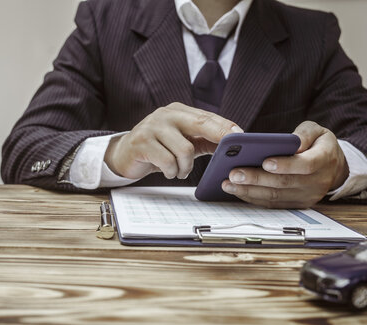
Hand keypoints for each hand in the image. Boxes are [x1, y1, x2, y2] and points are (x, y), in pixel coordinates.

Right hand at [105, 102, 242, 178]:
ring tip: (179, 171)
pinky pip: (167, 161)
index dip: (225, 126)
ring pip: (184, 149)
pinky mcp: (142, 142)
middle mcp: (166, 114)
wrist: (124, 155)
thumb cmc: (159, 149)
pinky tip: (168, 172)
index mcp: (178, 111)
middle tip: (226, 153)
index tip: (241, 136)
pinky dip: (172, 172)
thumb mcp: (183, 143)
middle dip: (217, 137)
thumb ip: (205, 141)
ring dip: (185, 167)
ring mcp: (152, 126)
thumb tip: (233, 145)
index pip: (207, 116)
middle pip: (199, 123)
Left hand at [222, 121, 348, 207]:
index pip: (305, 165)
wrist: (333, 167)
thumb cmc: (319, 144)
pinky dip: (254, 198)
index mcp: (324, 160)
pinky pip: (273, 204)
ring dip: (250, 191)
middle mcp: (317, 182)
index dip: (285, 164)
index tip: (265, 162)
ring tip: (228, 184)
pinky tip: (237, 191)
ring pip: (276, 196)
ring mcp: (307, 196)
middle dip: (257, 178)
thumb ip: (305, 133)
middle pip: (284, 183)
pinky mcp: (297, 205)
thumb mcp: (317, 130)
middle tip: (234, 173)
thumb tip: (292, 142)